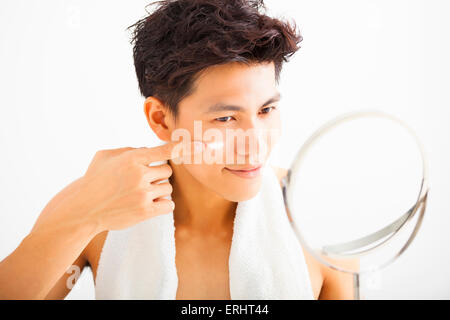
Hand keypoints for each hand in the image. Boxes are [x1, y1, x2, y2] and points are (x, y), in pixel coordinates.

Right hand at [49, 140, 202, 232]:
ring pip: (167, 188)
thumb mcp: (106, 155)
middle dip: (159, 175)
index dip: (182, 148)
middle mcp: (139, 175)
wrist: (83, 208)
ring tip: (141, 193)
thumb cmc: (94, 179)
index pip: (165, 151)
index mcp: (132, 158)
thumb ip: (129, 150)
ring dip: (159, 190)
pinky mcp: (145, 211)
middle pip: (168, 172)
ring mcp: (143, 194)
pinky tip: (152, 203)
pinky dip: (164, 204)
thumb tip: (150, 150)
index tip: (199, 146)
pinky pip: (168, 205)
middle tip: (145, 180)